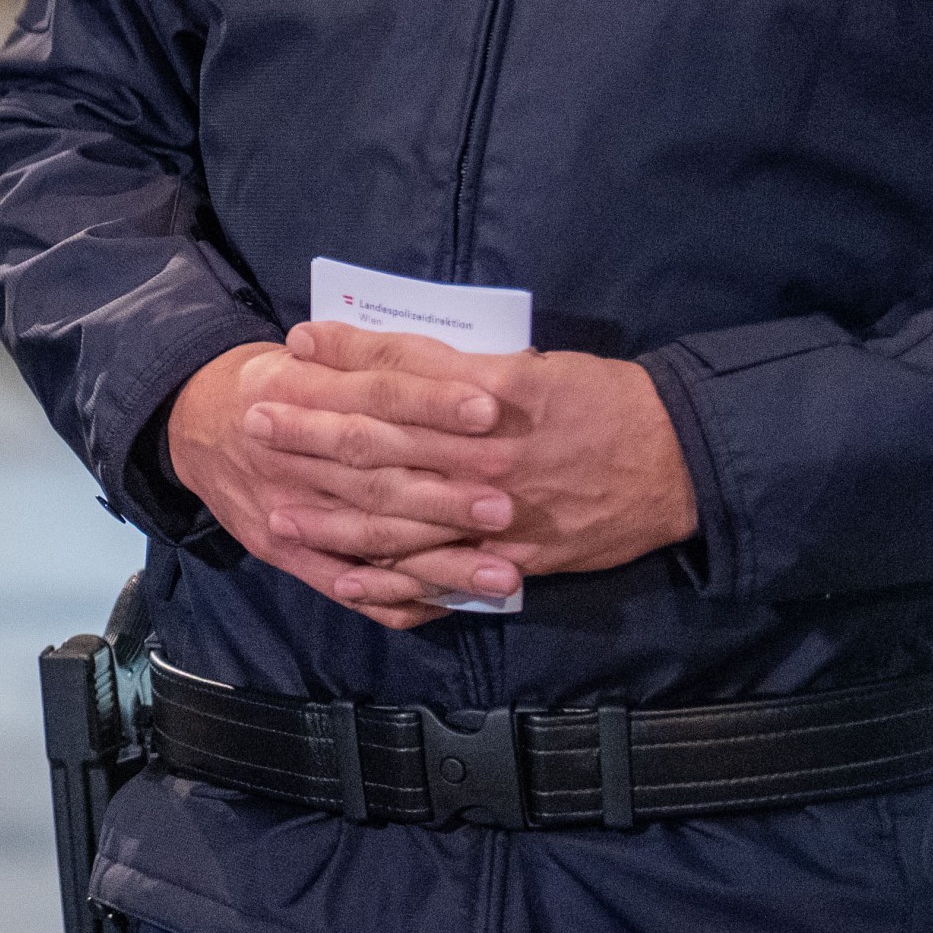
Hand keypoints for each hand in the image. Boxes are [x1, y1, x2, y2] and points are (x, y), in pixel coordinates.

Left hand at [242, 326, 698, 611]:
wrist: (679, 461)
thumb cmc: (603, 400)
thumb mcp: (530, 363)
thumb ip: (451, 364)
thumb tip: (375, 352)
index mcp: (490, 394)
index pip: (395, 378)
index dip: (336, 368)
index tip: (283, 357)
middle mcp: (484, 455)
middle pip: (381, 445)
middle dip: (311, 437)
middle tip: (253, 426)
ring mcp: (496, 512)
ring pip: (399, 517)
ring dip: (332, 515)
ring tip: (277, 510)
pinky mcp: (513, 557)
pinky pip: (442, 574)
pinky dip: (392, 580)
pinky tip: (346, 579)